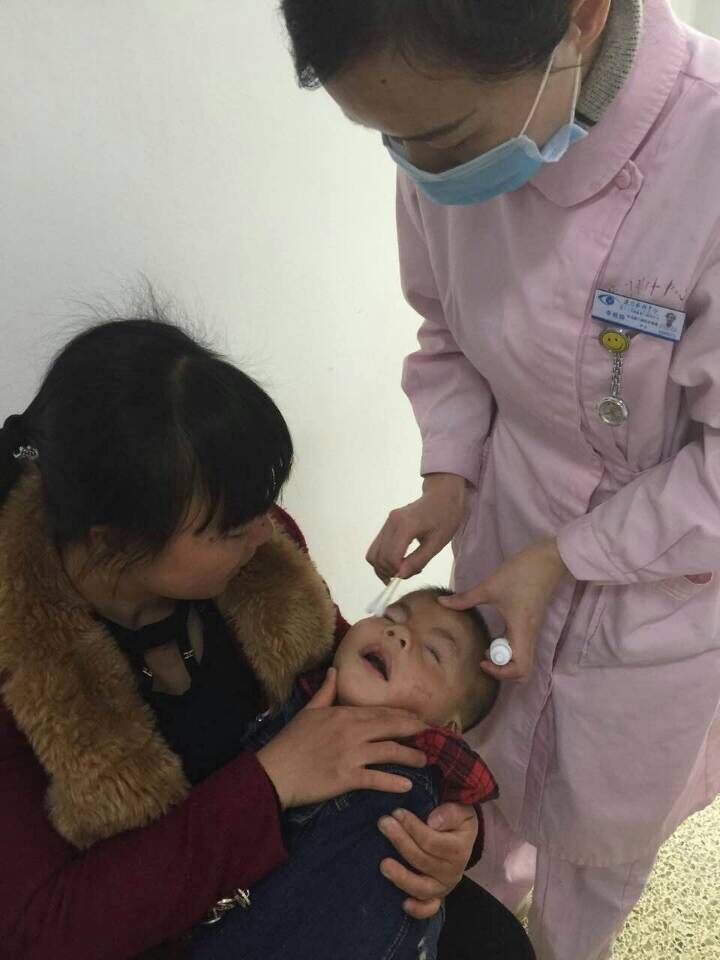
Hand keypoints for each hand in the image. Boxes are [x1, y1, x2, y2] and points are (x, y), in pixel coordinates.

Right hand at [256, 669, 426, 808]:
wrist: (275, 771)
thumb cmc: (290, 741)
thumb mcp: (308, 711)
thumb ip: (325, 692)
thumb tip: (334, 670)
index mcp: (343, 714)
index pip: (380, 712)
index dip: (401, 716)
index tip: (417, 718)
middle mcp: (351, 731)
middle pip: (390, 728)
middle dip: (413, 730)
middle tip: (431, 734)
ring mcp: (351, 754)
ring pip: (389, 752)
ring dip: (410, 756)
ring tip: (424, 760)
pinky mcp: (347, 777)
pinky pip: (376, 778)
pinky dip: (393, 782)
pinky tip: (407, 785)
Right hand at [367, 474, 466, 581]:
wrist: (442, 496)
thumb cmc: (445, 518)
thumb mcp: (437, 543)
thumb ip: (418, 560)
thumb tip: (400, 575)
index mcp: (405, 526)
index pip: (391, 557)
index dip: (398, 571)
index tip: (413, 572)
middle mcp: (391, 523)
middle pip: (378, 557)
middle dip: (390, 571)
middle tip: (409, 572)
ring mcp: (387, 523)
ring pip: (372, 554)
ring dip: (383, 567)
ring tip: (402, 569)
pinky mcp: (387, 525)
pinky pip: (377, 547)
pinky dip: (383, 559)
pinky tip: (398, 562)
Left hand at [378, 803, 477, 918]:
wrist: (462, 838)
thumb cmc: (456, 821)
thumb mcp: (460, 811)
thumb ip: (450, 813)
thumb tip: (433, 821)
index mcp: (458, 850)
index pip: (431, 841)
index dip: (412, 827)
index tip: (396, 812)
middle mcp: (452, 872)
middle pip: (422, 861)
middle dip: (400, 841)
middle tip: (383, 823)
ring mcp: (443, 886)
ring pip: (422, 887)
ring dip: (401, 877)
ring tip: (383, 865)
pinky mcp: (436, 896)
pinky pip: (429, 908)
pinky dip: (418, 909)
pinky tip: (403, 904)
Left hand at [441, 538, 570, 681]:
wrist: (547, 560)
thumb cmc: (520, 573)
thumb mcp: (489, 586)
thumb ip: (465, 598)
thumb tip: (441, 602)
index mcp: (521, 631)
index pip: (520, 669)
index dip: (501, 672)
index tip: (481, 659)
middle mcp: (529, 635)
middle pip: (523, 670)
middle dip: (502, 669)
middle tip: (483, 655)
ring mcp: (532, 630)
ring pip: (522, 659)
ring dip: (504, 658)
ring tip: (486, 645)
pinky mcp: (531, 624)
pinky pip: (521, 646)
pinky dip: (508, 648)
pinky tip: (494, 635)